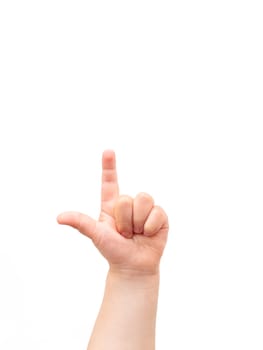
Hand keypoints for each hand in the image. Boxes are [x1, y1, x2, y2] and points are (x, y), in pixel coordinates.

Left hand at [57, 150, 168, 275]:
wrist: (133, 267)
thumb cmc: (113, 251)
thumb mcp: (96, 235)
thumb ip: (81, 223)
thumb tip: (59, 217)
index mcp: (111, 205)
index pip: (109, 182)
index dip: (109, 166)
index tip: (108, 151)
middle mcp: (128, 204)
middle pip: (127, 198)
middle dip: (124, 220)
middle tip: (124, 234)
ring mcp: (145, 209)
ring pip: (143, 200)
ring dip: (138, 223)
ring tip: (136, 233)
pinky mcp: (159, 216)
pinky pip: (157, 212)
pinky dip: (151, 227)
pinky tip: (149, 234)